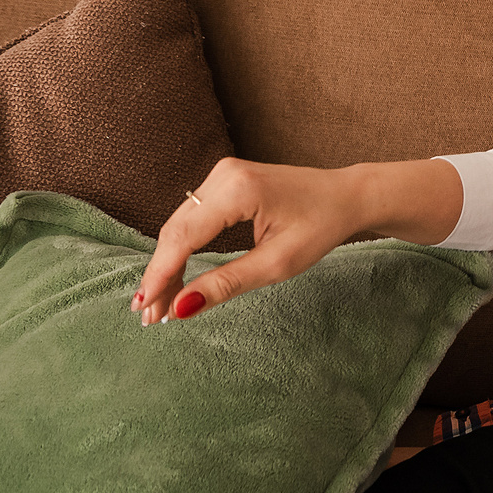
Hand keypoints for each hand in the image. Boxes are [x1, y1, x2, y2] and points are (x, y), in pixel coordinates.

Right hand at [131, 156, 458, 322]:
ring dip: (167, 264)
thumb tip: (180, 310)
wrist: (347, 196)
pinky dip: (181, 248)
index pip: (183, 237)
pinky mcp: (224, 180)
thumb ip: (226, 284)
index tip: (146, 311)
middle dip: (160, 275)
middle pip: (174, 231)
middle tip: (149, 318)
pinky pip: (191, 217)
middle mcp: (224, 174)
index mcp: (239, 189)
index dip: (160, 276)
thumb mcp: (277, 263)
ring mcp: (222, 173)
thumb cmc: (321, 226)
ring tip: (158, 305)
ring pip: (178, 225)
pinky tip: (174, 277)